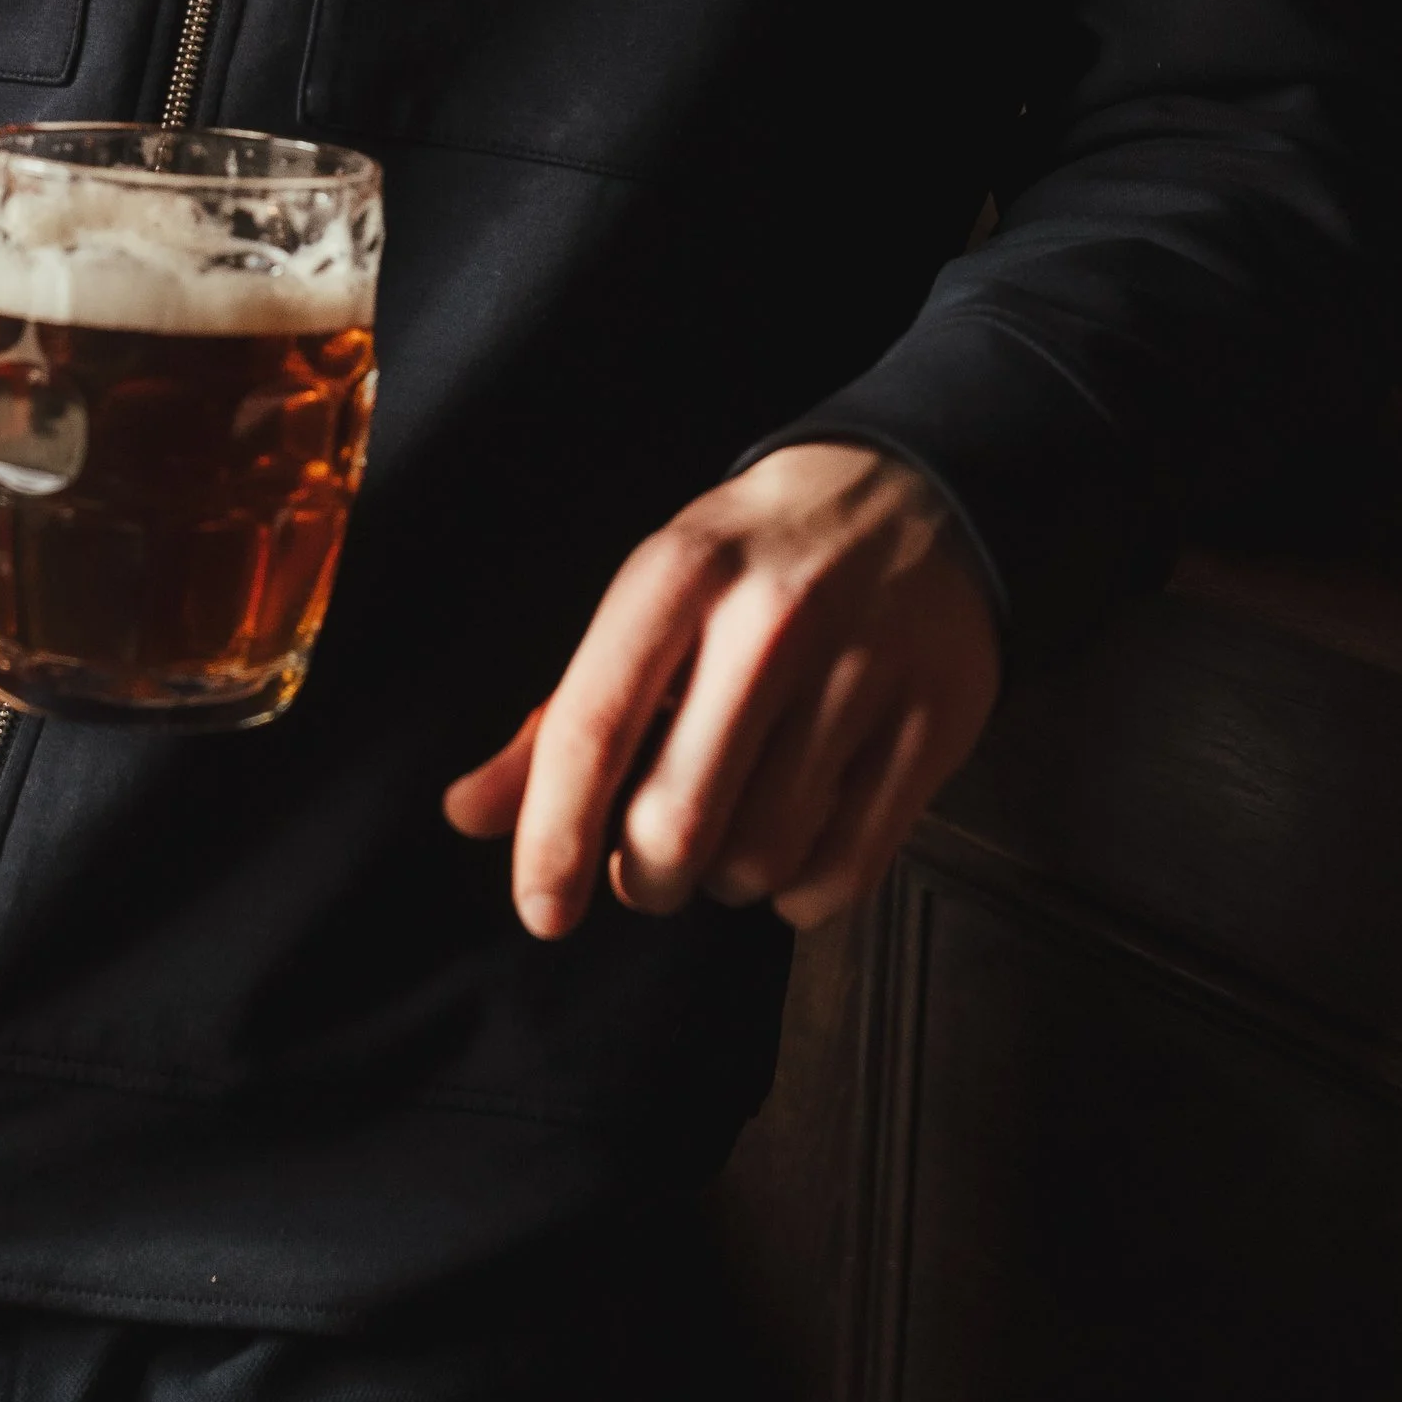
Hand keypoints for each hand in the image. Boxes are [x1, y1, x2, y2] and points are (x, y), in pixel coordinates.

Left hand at [443, 441, 998, 935]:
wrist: (907, 492)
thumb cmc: (749, 564)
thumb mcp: (651, 600)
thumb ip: (560, 714)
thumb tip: (468, 814)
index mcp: (679, 576)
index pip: (592, 731)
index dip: (555, 840)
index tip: (541, 909)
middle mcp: (769, 621)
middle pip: (676, 822)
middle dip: (644, 877)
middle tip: (646, 863)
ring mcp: (861, 673)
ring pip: (759, 860)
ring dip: (726, 879)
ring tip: (733, 824)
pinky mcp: (932, 725)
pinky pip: (842, 874)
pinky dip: (802, 890)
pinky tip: (797, 836)